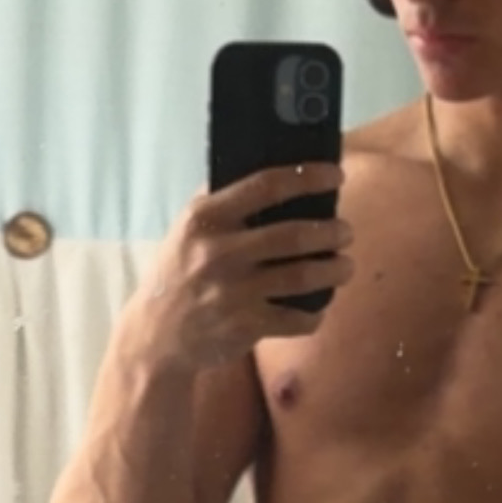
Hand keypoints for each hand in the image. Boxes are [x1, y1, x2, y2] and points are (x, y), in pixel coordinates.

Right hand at [135, 164, 352, 373]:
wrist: (154, 335)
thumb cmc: (180, 270)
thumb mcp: (190, 227)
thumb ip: (225, 198)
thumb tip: (279, 167)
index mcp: (206, 218)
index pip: (266, 185)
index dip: (308, 177)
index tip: (337, 174)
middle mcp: (219, 253)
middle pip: (294, 234)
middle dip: (332, 231)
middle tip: (347, 231)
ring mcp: (233, 292)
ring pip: (302, 277)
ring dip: (334, 270)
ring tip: (346, 265)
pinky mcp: (243, 327)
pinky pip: (295, 318)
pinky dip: (315, 313)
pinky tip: (320, 305)